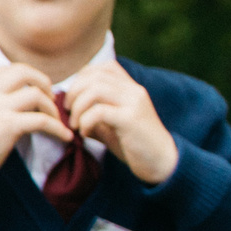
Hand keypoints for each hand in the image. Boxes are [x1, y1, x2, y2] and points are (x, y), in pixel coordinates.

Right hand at [0, 64, 72, 191]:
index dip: (30, 76)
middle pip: (23, 71)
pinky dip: (58, 129)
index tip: (40, 91)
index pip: (8, 68)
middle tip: (53, 100)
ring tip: (57, 124)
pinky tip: (65, 138)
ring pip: (37, 95)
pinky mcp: (8, 126)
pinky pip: (42, 120)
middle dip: (44, 82)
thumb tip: (22, 103)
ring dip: (53, 109)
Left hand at [62, 61, 177, 185]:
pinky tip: (85, 134)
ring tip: (75, 124)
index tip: (74, 99)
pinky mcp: (131, 119)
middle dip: (74, 92)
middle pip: (95, 76)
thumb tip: (67, 107)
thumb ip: (96, 111)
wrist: (163, 163)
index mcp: (132, 88)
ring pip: (95, 90)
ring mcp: (134, 103)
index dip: (82, 78)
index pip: (103, 67)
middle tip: (68, 111)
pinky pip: (99, 112)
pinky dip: (85, 122)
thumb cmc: (136, 145)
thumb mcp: (113, 123)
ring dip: (77, 106)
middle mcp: (134, 91)